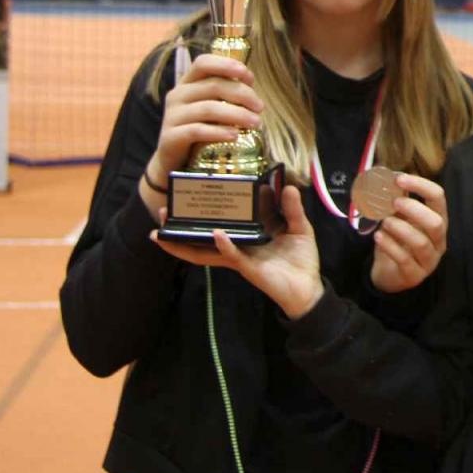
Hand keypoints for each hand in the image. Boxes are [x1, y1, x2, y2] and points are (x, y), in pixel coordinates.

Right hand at [142, 53, 264, 213]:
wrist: (174, 161)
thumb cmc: (199, 128)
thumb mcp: (212, 107)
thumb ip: (227, 94)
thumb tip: (249, 81)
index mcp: (187, 83)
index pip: (203, 63)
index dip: (226, 64)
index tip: (247, 74)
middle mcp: (177, 95)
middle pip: (213, 86)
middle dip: (242, 94)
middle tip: (260, 108)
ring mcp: (171, 116)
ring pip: (208, 108)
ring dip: (236, 114)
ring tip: (255, 123)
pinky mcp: (170, 137)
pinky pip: (196, 130)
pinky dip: (218, 132)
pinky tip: (235, 135)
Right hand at [152, 184, 326, 319]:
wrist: (309, 286)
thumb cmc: (300, 259)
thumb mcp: (298, 228)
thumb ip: (292, 209)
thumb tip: (287, 187)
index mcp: (245, 235)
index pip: (220, 222)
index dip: (205, 212)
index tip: (191, 195)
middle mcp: (236, 246)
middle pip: (202, 237)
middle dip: (180, 228)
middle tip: (163, 212)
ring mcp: (239, 258)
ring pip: (206, 249)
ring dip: (185, 239)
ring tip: (165, 228)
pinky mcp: (248, 268)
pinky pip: (232, 256)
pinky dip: (224, 245)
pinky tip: (216, 234)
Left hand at [369, 174, 447, 293]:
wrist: (389, 274)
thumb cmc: (398, 241)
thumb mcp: (400, 219)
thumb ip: (399, 201)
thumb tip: (389, 177)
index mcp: (438, 221)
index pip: (438, 198)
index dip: (421, 186)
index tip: (399, 179)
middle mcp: (438, 241)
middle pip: (436, 223)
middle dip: (415, 210)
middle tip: (394, 203)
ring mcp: (428, 261)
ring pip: (421, 243)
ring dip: (400, 229)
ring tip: (384, 222)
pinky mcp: (414, 275)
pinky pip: (404, 260)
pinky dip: (390, 246)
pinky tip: (378, 237)